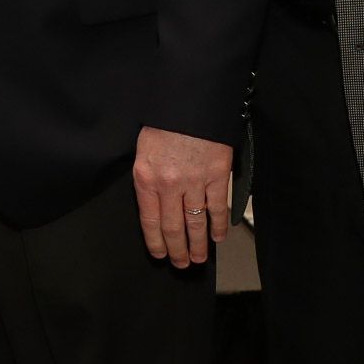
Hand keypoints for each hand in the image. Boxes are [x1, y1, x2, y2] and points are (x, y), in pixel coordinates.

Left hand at [133, 127, 231, 267]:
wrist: (189, 99)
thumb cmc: (164, 121)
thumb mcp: (143, 149)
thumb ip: (148, 178)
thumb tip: (154, 206)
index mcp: (146, 177)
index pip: (149, 221)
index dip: (155, 242)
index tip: (159, 255)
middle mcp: (169, 184)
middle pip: (173, 227)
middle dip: (177, 250)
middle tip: (181, 264)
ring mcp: (194, 180)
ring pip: (196, 222)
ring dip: (198, 244)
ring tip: (199, 258)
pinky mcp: (217, 174)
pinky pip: (218, 207)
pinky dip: (219, 225)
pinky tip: (219, 236)